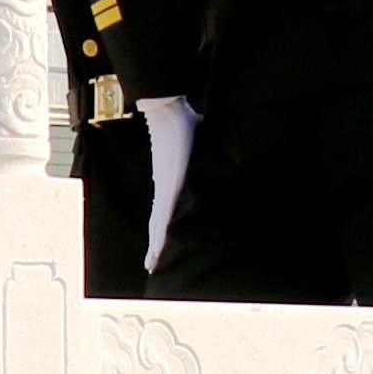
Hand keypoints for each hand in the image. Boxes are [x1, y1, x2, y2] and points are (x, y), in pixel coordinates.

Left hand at [142, 94, 195, 270]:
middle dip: (156, 243)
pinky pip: (162, 216)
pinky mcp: (167, 186)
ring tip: (151, 264)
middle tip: (151, 264)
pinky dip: (159, 234)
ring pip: (158, 224)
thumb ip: (207, 149)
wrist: (167, 110)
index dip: (163, 227)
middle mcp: (166, 187)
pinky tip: (156, 249)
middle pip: (158, 221)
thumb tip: (221, 142)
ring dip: (155, 245)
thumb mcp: (201, 140)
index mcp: (171, 180)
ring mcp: (165, 188)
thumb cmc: (184, 120)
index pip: (166, 209)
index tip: (162, 243)